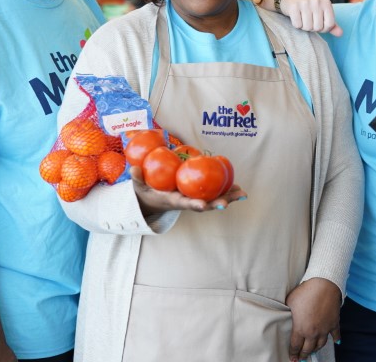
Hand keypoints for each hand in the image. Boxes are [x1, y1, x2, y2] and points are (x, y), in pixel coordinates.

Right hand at [130, 166, 247, 213]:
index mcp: (174, 201)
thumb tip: (133, 169)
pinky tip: (238, 188)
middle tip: (228, 203)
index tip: (202, 206)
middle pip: (204, 205)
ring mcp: (195, 199)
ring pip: (214, 199)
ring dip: (228, 198)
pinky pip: (215, 193)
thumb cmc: (147, 192)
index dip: (194, 205)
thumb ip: (137, 178)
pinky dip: (227, 192)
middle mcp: (187, 202)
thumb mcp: (138, 187)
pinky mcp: (199, 194)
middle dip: (216, 204)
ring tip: (241, 194)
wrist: (153, 201)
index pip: (184, 204)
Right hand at [280, 0, 343, 35]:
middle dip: (313, 28)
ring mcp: (305, 3)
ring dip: (304, 27)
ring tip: (303, 18)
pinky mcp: (294, 6)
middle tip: (309, 20)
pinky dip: (296, 24)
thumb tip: (340, 34)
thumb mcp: (322, 12)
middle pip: (318, 27)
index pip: (330, 24)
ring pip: (307, 27)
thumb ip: (331, 24)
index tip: (319, 24)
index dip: (324, 29)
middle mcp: (316, 1)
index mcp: (326, 2)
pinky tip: (296, 17)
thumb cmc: (310, 7)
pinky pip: (297, 25)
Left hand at [285, 278, 341, 361]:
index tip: (292, 358)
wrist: (324, 285)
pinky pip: (335, 335)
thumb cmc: (305, 292)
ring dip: (316, 349)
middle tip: (301, 358)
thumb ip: (287, 312)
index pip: (295, 346)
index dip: (293, 353)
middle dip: (303, 355)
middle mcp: (313, 332)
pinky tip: (335, 342)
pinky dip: (335, 339)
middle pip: (308, 349)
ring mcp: (325, 329)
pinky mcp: (334, 323)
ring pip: (321, 345)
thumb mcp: (290, 301)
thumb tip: (285, 315)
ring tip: (313, 351)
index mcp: (300, 328)